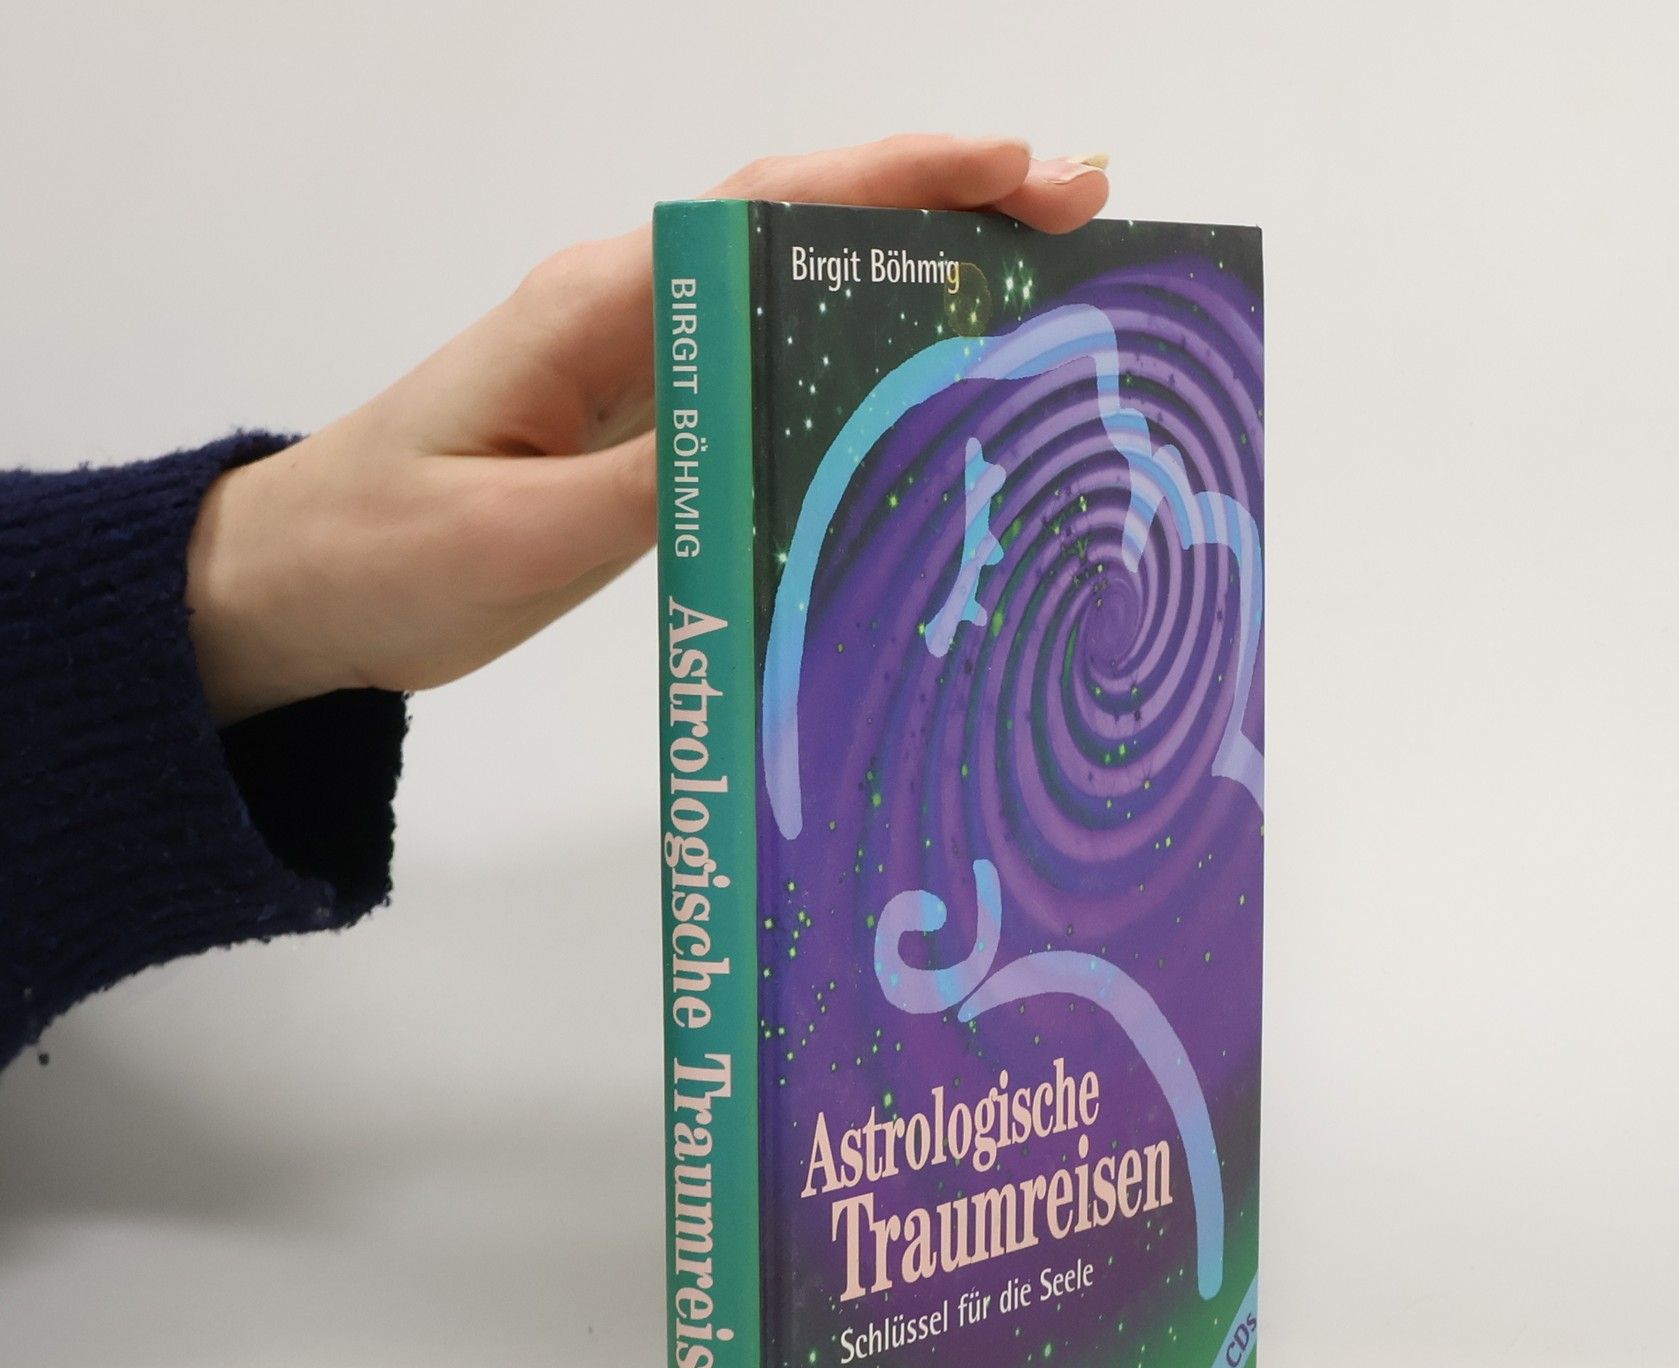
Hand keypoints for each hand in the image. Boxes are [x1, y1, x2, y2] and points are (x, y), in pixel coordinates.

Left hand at [185, 134, 1110, 725]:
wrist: (298, 588)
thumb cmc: (387, 556)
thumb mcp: (522, 536)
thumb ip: (655, 483)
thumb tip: (789, 430)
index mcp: (599, 307)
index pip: (769, 208)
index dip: (901, 178)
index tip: (1019, 170)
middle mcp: (631, 311)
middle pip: (806, 224)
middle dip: (945, 202)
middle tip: (1081, 213)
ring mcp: (643, 363)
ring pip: (801, 289)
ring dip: (918, 269)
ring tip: (1041, 279)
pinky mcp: (646, 421)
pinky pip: (773, 365)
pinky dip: (861, 350)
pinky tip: (928, 378)